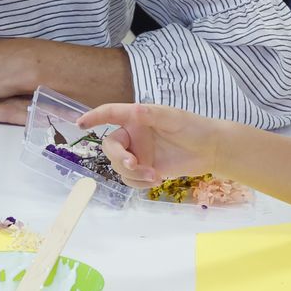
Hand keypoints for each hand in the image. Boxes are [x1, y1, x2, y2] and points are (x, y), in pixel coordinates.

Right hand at [76, 103, 219, 187]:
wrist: (210, 150)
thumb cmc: (193, 127)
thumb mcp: (172, 118)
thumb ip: (150, 114)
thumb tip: (132, 108)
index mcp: (137, 118)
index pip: (111, 114)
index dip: (95, 117)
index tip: (80, 123)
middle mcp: (134, 136)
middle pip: (111, 147)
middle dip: (119, 158)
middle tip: (134, 165)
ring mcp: (138, 154)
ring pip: (119, 167)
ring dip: (132, 173)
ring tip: (154, 175)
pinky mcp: (145, 170)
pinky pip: (130, 179)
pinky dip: (138, 182)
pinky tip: (156, 179)